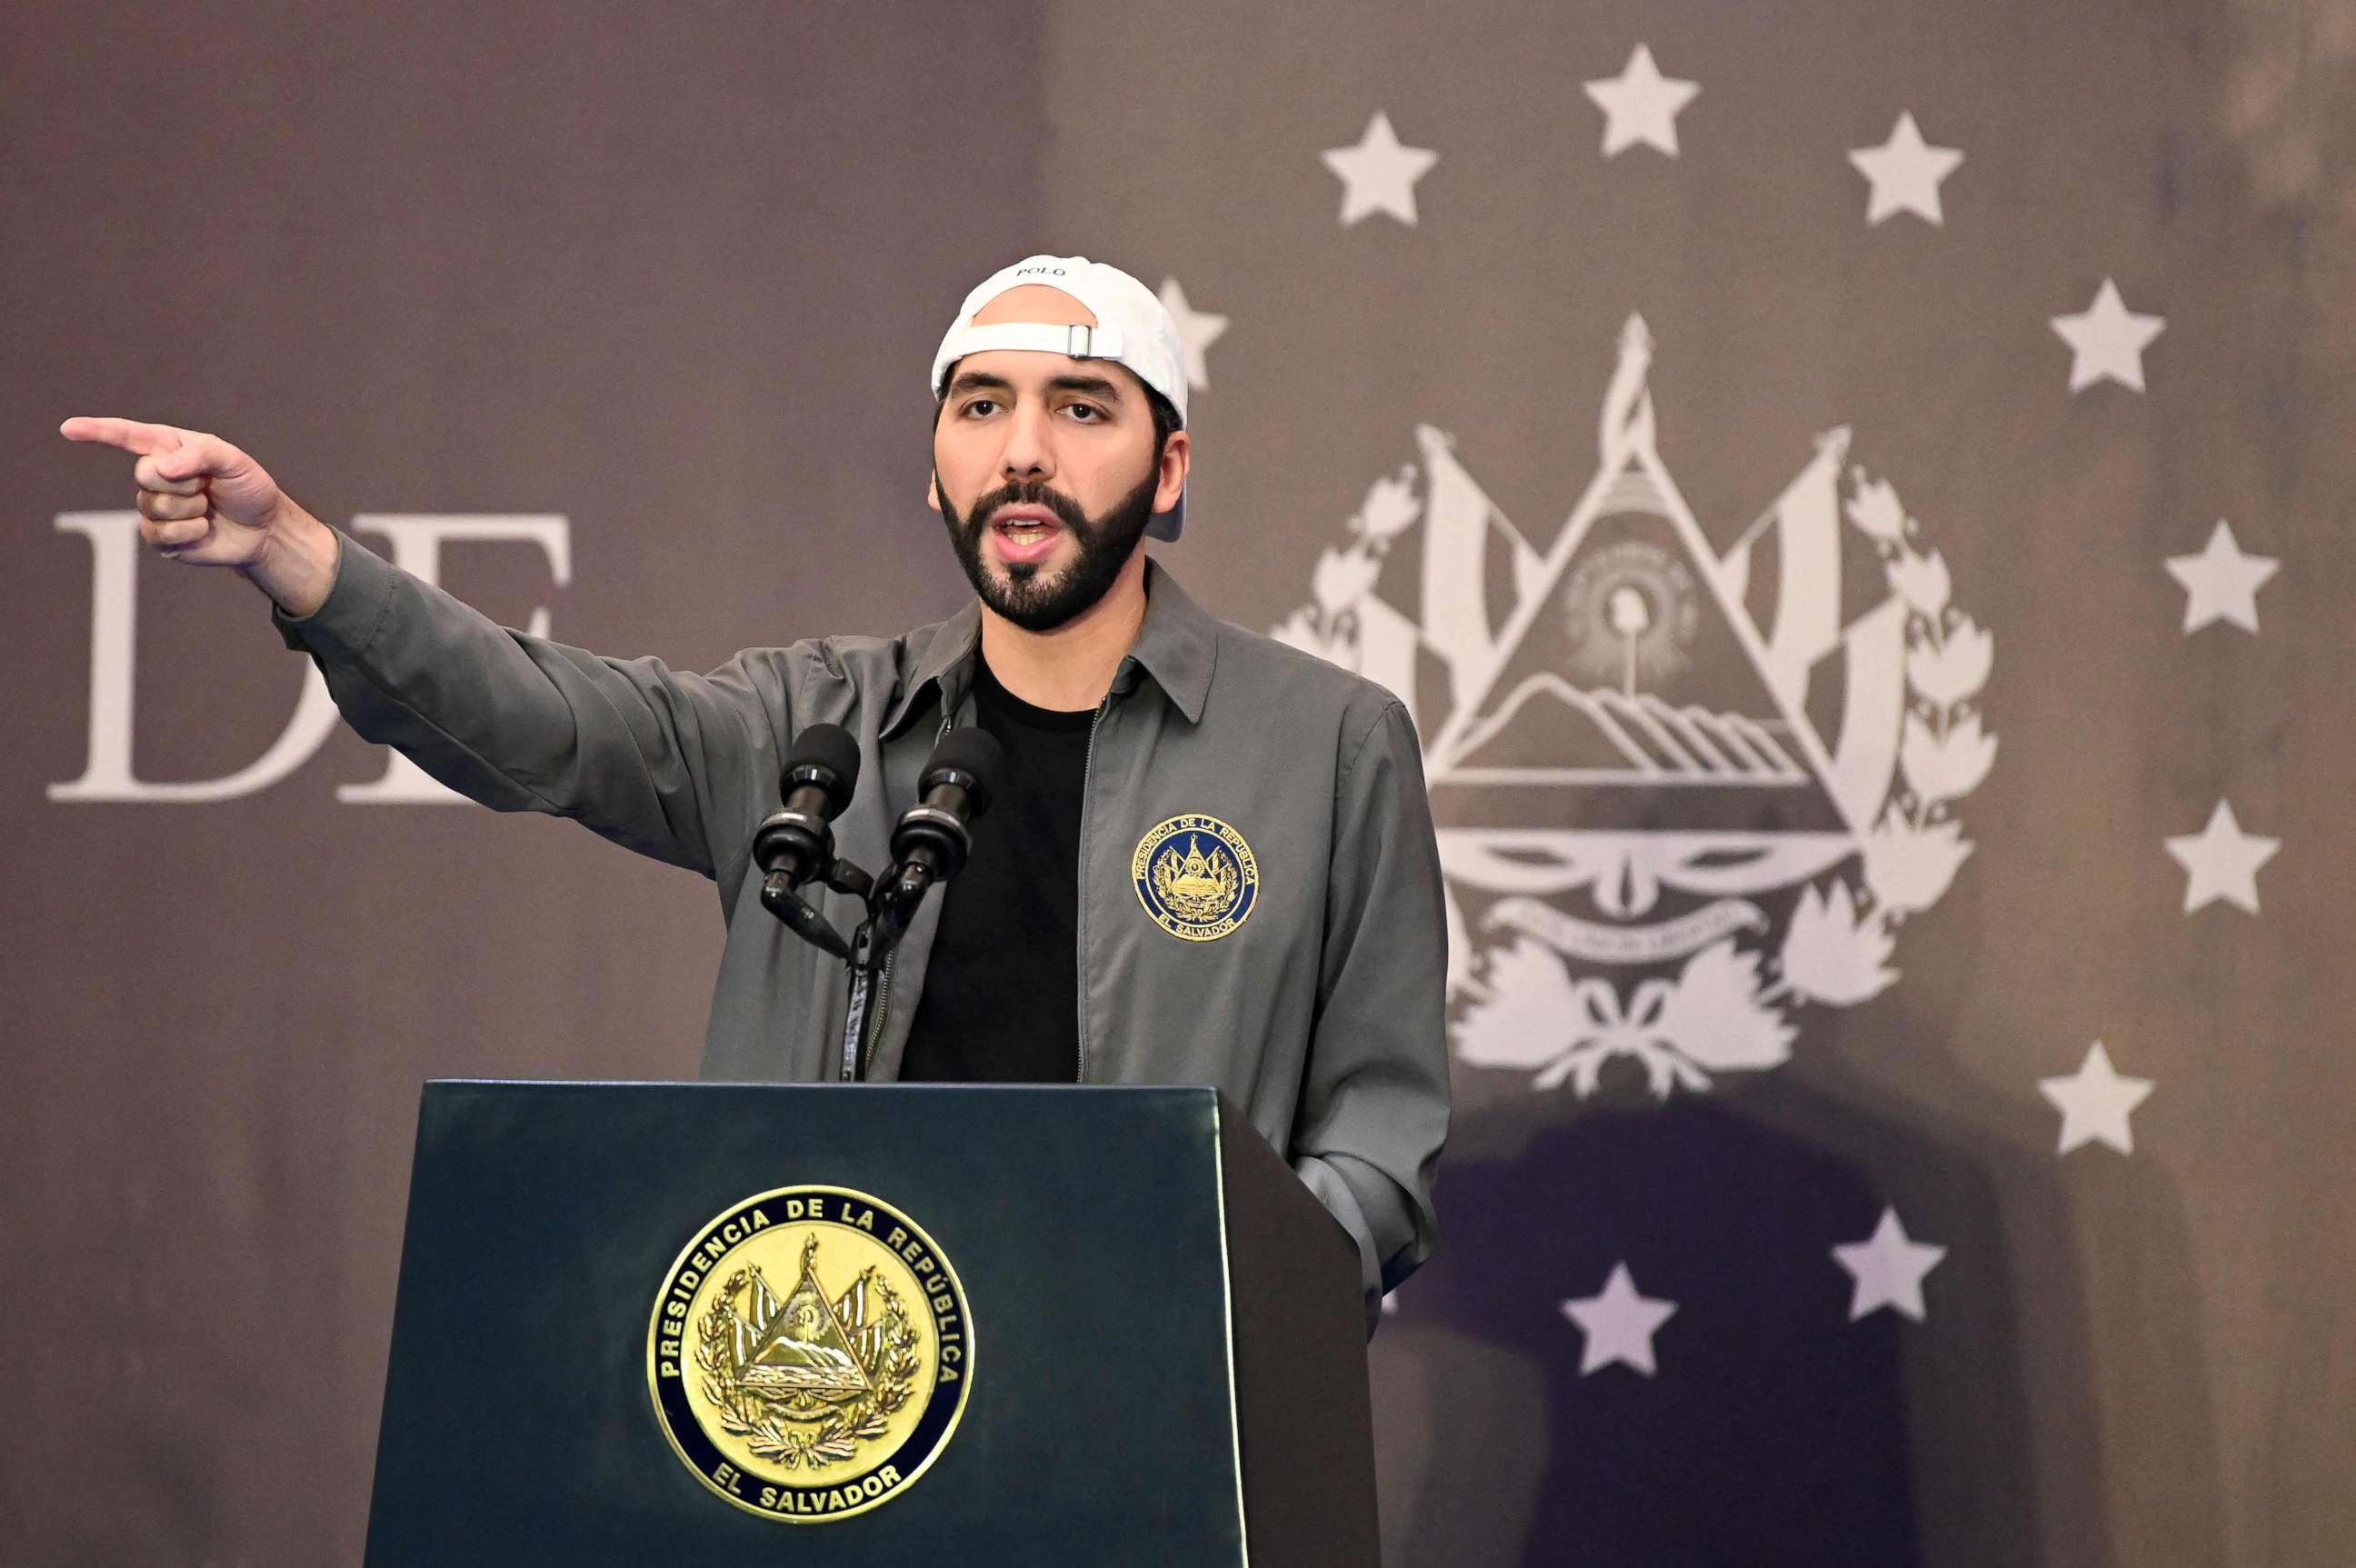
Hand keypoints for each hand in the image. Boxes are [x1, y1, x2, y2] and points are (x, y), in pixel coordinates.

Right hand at [59, 416, 291, 567]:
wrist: (264, 528)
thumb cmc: (248, 487)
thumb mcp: (233, 461)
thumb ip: (199, 455)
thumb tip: (162, 468)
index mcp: (168, 447)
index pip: (126, 436)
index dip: (96, 432)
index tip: (68, 429)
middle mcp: (156, 476)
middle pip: (144, 473)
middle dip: (182, 481)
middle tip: (206, 486)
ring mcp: (154, 507)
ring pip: (154, 506)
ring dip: (191, 509)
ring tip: (208, 508)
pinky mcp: (160, 537)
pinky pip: (159, 533)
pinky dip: (189, 531)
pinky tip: (203, 529)